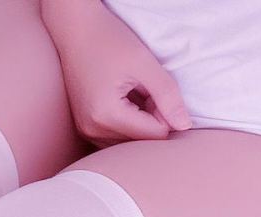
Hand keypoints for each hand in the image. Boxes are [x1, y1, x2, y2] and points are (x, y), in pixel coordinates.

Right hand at [39, 0, 191, 146]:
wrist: (76, 31)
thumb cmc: (108, 41)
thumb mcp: (145, 64)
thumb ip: (168, 96)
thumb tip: (185, 126)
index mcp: (106, 116)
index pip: (153, 135)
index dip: (165, 113)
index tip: (156, 88)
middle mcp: (93, 130)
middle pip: (141, 141)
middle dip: (151, 118)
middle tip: (144, 88)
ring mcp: (87, 131)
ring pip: (129, 142)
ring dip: (139, 121)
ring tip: (131, 93)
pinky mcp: (85, 127)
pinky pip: (115, 137)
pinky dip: (126, 122)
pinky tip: (122, 100)